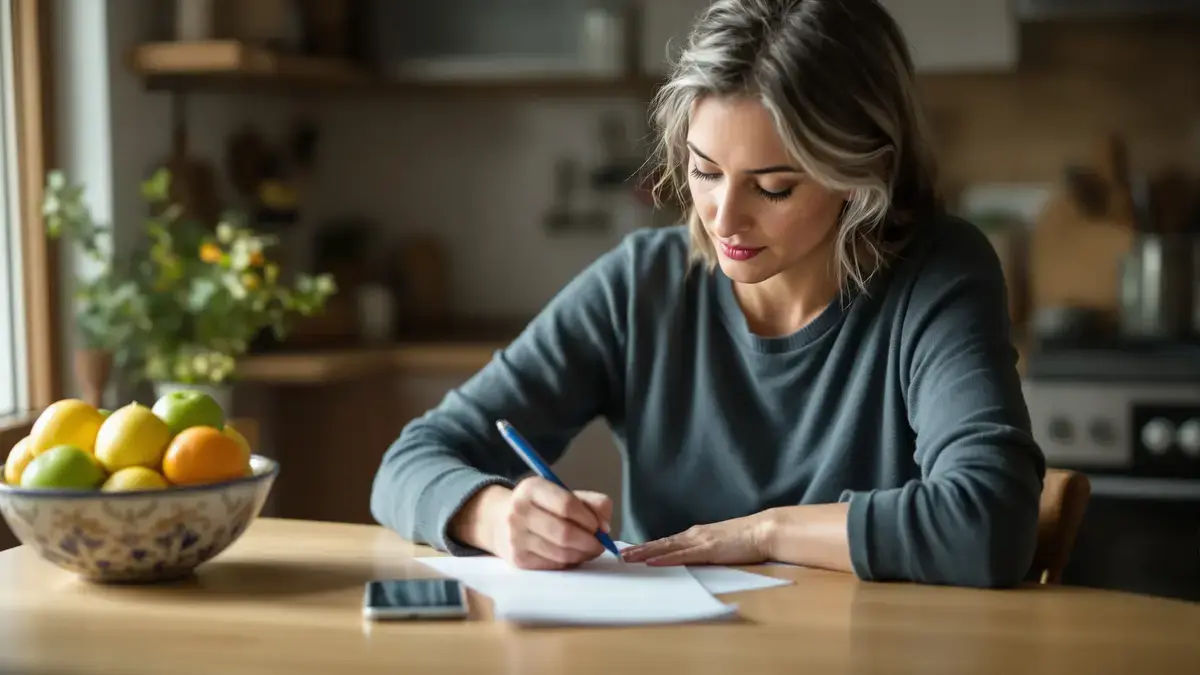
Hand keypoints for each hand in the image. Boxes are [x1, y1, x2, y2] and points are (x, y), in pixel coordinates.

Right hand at [486, 477, 612, 570]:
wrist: (499, 521)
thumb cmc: (541, 506)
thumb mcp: (562, 493)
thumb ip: (591, 503)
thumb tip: (605, 527)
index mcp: (532, 488)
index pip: (567, 504)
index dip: (589, 518)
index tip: (599, 526)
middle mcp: (519, 512)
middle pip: (564, 533)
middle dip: (589, 542)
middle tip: (600, 544)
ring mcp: (516, 537)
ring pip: (560, 553)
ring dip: (582, 554)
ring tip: (589, 550)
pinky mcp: (518, 560)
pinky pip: (553, 565)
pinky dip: (569, 562)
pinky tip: (572, 556)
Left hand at [620, 512, 774, 565]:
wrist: (764, 530)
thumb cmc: (745, 540)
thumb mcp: (719, 545)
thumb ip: (704, 551)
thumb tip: (691, 560)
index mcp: (696, 535)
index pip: (667, 542)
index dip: (648, 547)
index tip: (631, 552)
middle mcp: (694, 535)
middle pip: (661, 543)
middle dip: (639, 550)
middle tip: (620, 555)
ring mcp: (700, 541)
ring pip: (667, 548)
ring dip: (646, 553)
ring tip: (628, 558)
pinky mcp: (709, 549)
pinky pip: (683, 555)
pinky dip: (666, 559)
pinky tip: (652, 562)